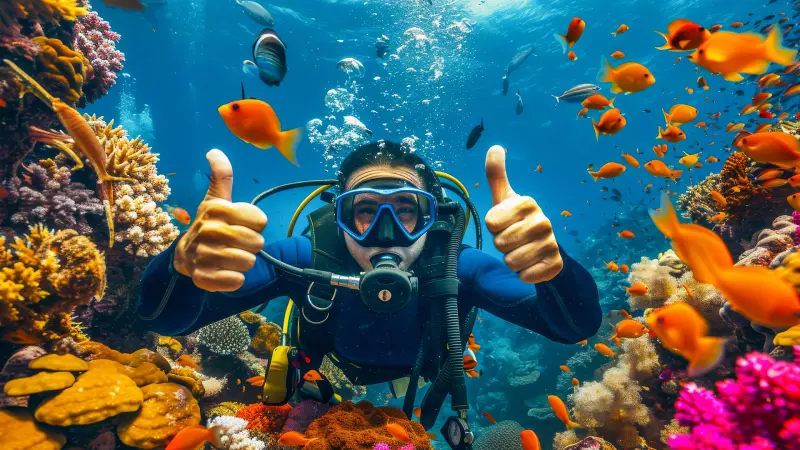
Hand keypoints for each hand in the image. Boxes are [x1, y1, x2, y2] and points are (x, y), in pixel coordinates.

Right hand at [173, 149, 267, 291]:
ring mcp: (204, 255)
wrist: (185, 255)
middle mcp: (208, 230)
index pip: (261, 220)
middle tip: (236, 243)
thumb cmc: (210, 224)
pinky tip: (224, 271)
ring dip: (244, 262)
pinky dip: (234, 279)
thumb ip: (221, 176)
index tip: (241, 224)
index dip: (256, 225)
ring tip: (229, 257)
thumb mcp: (216, 199)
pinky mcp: (204, 278)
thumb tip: (215, 151)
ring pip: (249, 262)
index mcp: (216, 209)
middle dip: (251, 245)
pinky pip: (236, 281)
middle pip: (257, 242)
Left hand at [484, 145, 562, 283]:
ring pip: (511, 261)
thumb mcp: (505, 199)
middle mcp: (543, 221)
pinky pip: (525, 276)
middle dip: (502, 245)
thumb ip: (497, 175)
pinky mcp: (555, 264)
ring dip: (511, 260)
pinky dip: (524, 274)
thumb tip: (494, 146)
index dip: (494, 227)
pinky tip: (531, 265)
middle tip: (513, 239)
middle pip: (500, 243)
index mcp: (528, 202)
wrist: (544, 249)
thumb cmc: (517, 221)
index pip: (492, 222)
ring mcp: (551, 243)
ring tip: (521, 251)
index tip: (505, 223)